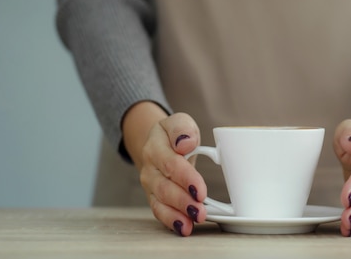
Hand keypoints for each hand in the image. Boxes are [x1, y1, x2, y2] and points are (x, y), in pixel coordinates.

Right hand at [122, 103, 205, 236]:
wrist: (159, 144)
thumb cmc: (175, 135)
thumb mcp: (180, 122)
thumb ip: (182, 129)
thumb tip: (185, 143)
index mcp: (156, 146)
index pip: (171, 163)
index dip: (186, 178)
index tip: (200, 190)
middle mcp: (150, 167)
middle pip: (165, 187)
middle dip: (183, 201)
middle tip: (200, 210)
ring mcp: (150, 184)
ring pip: (161, 201)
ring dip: (179, 213)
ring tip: (195, 220)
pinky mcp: (154, 197)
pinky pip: (159, 211)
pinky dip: (171, 221)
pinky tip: (184, 227)